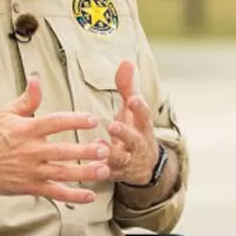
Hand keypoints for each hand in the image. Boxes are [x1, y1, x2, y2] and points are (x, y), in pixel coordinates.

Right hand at [0, 76, 110, 202]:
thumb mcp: (6, 113)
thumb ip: (27, 99)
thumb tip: (37, 79)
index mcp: (27, 130)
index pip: (54, 123)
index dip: (74, 120)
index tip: (92, 119)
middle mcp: (31, 151)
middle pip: (62, 151)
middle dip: (85, 151)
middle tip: (105, 149)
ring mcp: (32, 171)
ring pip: (62, 173)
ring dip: (84, 173)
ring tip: (104, 170)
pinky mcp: (31, 187)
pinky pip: (55, 193)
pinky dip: (73, 196)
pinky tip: (89, 196)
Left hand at [98, 60, 159, 185]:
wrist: (144, 166)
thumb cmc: (135, 130)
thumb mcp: (133, 111)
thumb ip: (127, 87)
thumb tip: (126, 61)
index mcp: (143, 126)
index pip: (144, 115)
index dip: (139, 107)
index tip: (132, 99)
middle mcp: (138, 144)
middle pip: (135, 139)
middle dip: (125, 133)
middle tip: (114, 126)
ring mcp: (129, 160)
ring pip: (121, 158)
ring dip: (111, 153)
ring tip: (99, 146)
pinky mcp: (117, 174)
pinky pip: (108, 173)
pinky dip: (100, 168)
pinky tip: (91, 164)